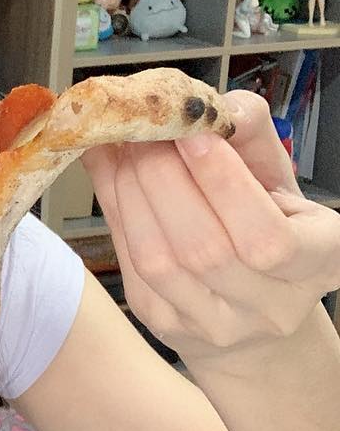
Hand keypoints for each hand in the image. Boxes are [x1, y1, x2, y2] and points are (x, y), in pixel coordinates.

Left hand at [80, 90, 339, 374]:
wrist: (252, 303)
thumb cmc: (267, 222)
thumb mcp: (274, 177)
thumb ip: (250, 136)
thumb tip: (213, 104)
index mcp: (319, 263)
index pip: (268, 240)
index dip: (223, 184)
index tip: (192, 133)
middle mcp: (271, 307)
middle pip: (204, 250)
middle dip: (163, 178)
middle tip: (142, 131)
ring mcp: (215, 325)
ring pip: (159, 262)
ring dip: (131, 193)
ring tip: (123, 148)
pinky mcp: (166, 326)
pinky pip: (131, 267)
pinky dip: (117, 212)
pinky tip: (112, 174)